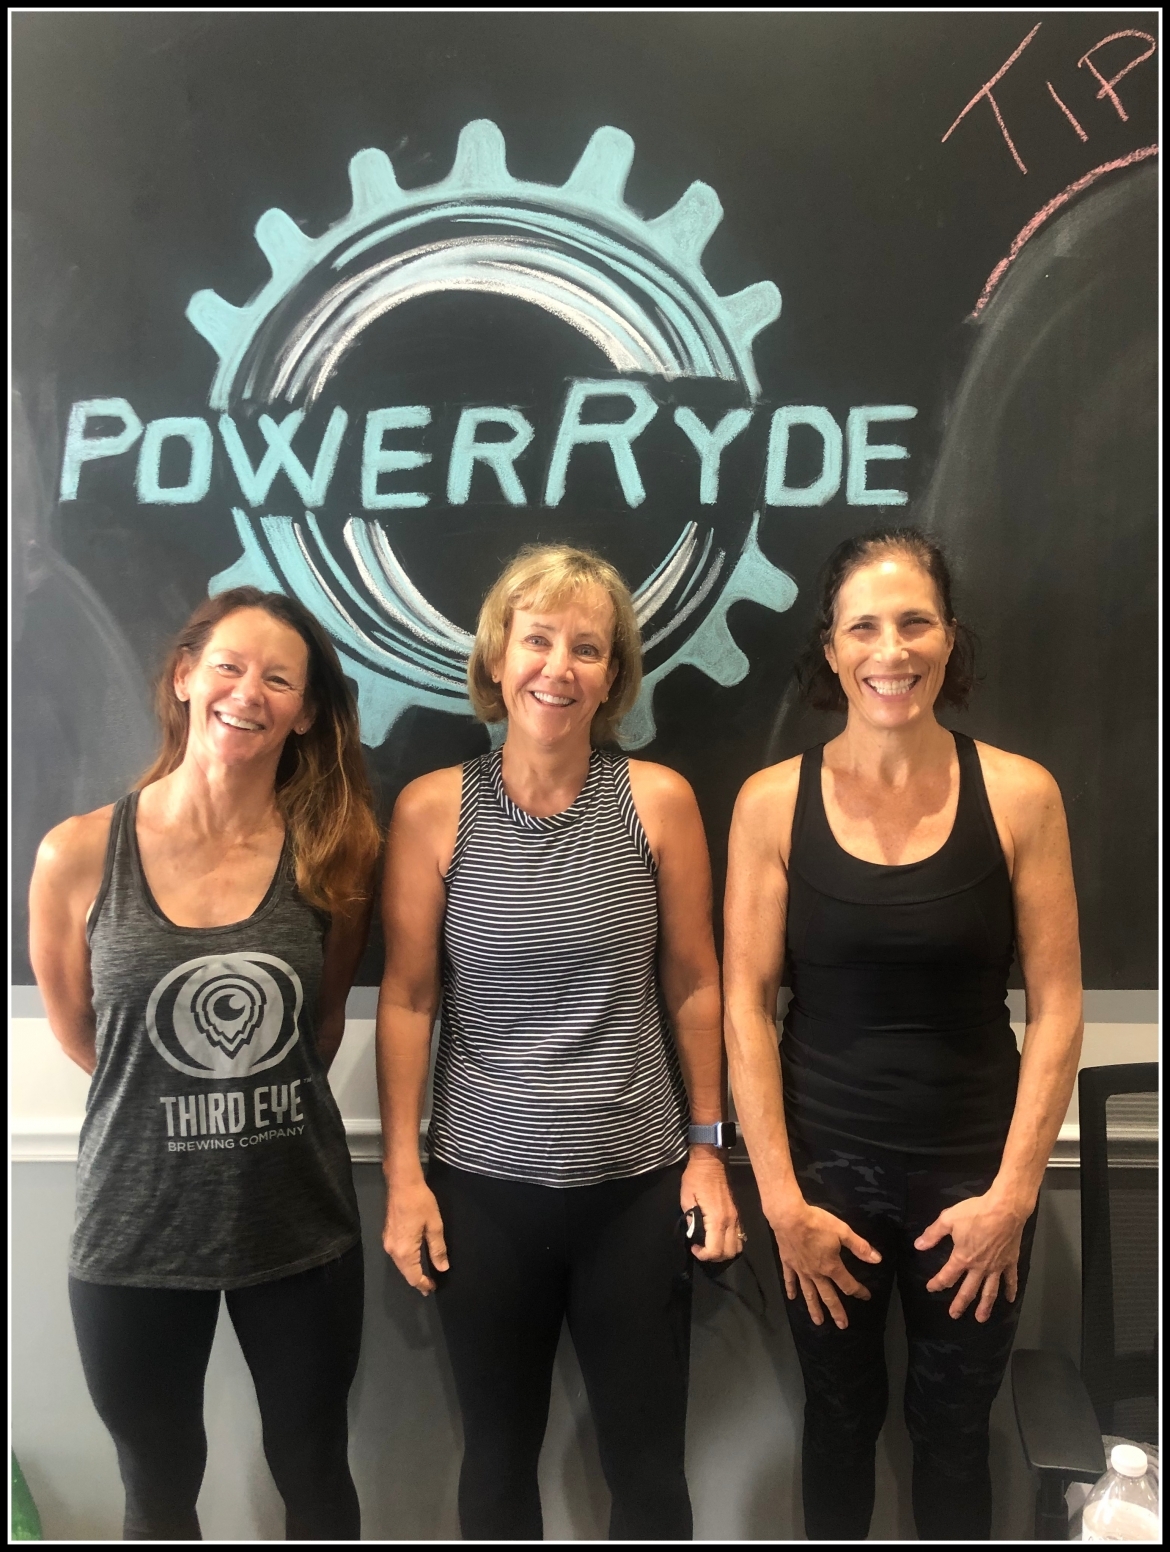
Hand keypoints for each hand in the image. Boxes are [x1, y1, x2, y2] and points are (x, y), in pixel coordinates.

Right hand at [383, 1175, 448, 1295]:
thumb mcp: (434, 1225)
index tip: (433, 1288)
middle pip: (404, 1273)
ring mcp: (387, 1242)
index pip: (413, 1276)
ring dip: (411, 1270)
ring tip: (424, 1274)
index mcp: (404, 1250)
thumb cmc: (420, 1202)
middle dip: (417, 1280)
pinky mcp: (387, 1235)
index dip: (423, 1284)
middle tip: (430, 1285)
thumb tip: (442, 1268)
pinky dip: (406, 1261)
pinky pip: (397, 1255)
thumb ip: (437, 1249)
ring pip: (400, 1264)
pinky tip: (415, 1259)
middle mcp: (392, 1250)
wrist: (402, 1183)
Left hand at [681, 1149, 741, 1261]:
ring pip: (738, 1246)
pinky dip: (730, 1243)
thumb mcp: (686, 1198)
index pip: (715, 1249)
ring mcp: (736, 1217)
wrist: (711, 1162)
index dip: (703, 1255)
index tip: (693, 1247)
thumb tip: (693, 1234)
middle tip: (701, 1248)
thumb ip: (690, 1219)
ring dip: (724, 1251)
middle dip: (714, 1257)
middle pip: (729, 1252)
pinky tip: (718, 1236)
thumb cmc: (696, 1178)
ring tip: (710, 1245)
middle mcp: (730, 1221)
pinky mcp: (737, 1214)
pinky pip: (739, 1236)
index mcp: (717, 1218)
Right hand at [768, 1196, 880, 1329]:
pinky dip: (791, 1289)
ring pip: (809, 1293)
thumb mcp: (842, 1231)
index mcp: (830, 1266)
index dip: (858, 1291)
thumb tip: (877, 1260)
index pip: (847, 1284)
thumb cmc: (817, 1223)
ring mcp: (801, 1270)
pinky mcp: (788, 1263)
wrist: (789, 1217)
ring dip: (814, 1308)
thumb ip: (859, 1247)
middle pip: (828, 1295)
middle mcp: (816, 1273)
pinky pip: (789, 1279)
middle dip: (836, 1311)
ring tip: (818, 1322)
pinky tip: (792, 1298)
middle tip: (842, 1325)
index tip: (865, 1296)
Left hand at [916, 1188, 1027, 1320]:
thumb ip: (933, 1234)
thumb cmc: (975, 1212)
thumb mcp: (948, 1219)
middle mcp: (979, 1267)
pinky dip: (1011, 1290)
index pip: (947, 1275)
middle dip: (960, 1303)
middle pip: (968, 1290)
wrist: (1005, 1209)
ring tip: (981, 1319)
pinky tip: (1010, 1300)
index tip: (931, 1288)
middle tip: (954, 1315)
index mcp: (963, 1257)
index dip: (938, 1283)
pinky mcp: (1010, 1262)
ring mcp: (996, 1266)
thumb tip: (918, 1246)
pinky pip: (1011, 1279)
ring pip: (990, 1291)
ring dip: (985, 1306)